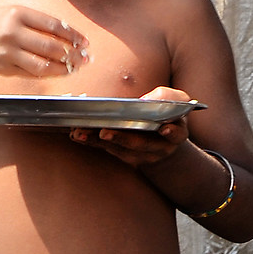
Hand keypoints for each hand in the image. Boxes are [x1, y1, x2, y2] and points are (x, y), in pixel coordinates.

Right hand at [0, 4, 88, 81]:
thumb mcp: (12, 13)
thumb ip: (37, 22)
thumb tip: (68, 34)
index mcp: (16, 14)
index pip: (53, 26)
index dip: (73, 35)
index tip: (84, 42)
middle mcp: (12, 33)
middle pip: (51, 47)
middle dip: (73, 54)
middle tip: (85, 58)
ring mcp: (8, 53)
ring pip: (44, 64)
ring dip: (64, 68)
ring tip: (76, 67)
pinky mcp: (7, 68)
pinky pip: (33, 73)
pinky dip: (51, 74)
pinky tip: (61, 72)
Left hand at [72, 84, 189, 168]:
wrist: (163, 137)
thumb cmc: (168, 112)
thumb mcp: (176, 101)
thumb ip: (166, 97)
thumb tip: (145, 100)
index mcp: (176, 134)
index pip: (176, 134)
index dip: (172, 132)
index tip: (165, 129)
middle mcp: (159, 148)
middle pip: (140, 144)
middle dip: (122, 138)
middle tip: (104, 132)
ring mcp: (141, 156)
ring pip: (118, 149)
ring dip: (98, 141)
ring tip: (80, 133)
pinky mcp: (124, 156)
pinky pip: (106, 149)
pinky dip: (91, 142)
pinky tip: (76, 134)